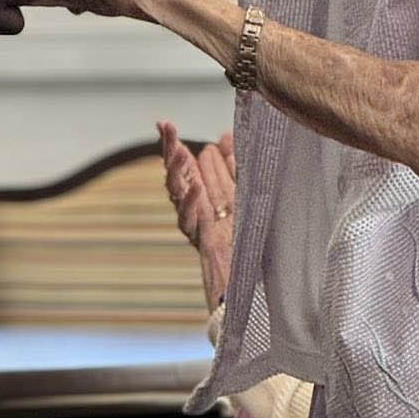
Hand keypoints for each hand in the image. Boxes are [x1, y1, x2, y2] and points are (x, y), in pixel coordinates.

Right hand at [161, 122, 235, 308]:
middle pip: (176, 178)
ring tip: (180, 151)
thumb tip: (224, 137)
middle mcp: (197, 214)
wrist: (255, 293)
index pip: (185, 167)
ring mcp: (200, 230)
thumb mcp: (248, 197)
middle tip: (165, 127)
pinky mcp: (208, 246)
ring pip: (180, 198)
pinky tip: (195, 187)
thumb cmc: (252, 245)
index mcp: (205, 201)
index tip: (163, 124)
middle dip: (169, 151)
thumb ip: (236, 168)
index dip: (172, 146)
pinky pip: (194, 224)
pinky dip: (193, 204)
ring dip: (179, 173)